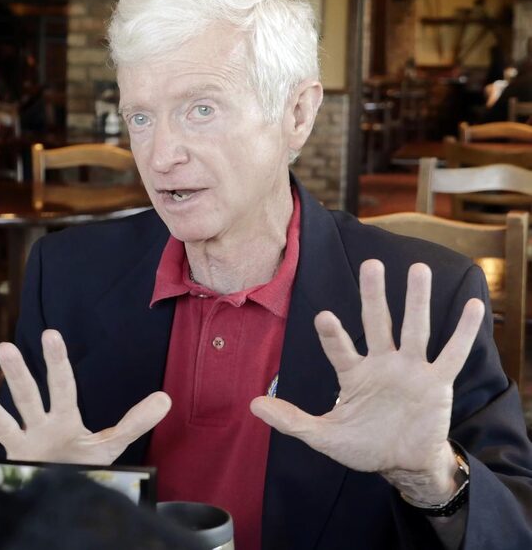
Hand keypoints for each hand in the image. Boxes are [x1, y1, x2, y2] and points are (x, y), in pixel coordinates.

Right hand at [0, 329, 171, 479]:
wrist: (64, 498)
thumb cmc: (84, 467)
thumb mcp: (112, 446)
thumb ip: (135, 423)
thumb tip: (166, 399)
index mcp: (63, 420)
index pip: (62, 386)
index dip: (58, 362)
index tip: (51, 334)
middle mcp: (37, 430)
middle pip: (27, 399)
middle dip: (18, 376)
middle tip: (6, 346)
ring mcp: (19, 452)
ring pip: (2, 428)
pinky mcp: (3, 476)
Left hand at [250, 260, 483, 502]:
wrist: (401, 463)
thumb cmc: (362, 446)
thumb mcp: (323, 436)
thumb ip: (291, 420)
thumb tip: (253, 404)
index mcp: (352, 373)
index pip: (339, 348)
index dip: (332, 334)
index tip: (323, 316)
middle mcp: (381, 363)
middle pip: (377, 323)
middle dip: (373, 295)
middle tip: (371, 264)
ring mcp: (410, 370)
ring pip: (415, 329)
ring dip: (418, 300)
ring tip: (419, 269)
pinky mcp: (437, 382)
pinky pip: (452, 353)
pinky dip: (464, 332)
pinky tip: (474, 307)